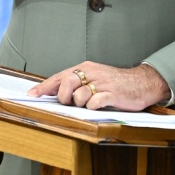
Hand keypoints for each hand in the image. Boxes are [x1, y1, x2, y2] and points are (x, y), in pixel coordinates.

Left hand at [29, 61, 170, 111]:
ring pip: (78, 96)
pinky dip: (93, 107)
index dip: (44, 87)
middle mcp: (91, 73)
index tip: (32, 94)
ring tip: (92, 102)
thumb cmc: (116, 83)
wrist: (142, 82)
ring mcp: (101, 83)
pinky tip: (99, 105)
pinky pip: (93, 103)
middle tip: (72, 102)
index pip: (59, 76)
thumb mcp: (94, 77)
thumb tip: (54, 92)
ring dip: (82, 104)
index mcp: (85, 68)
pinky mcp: (111, 94)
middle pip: (66, 85)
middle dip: (65, 98)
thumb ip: (76, 83)